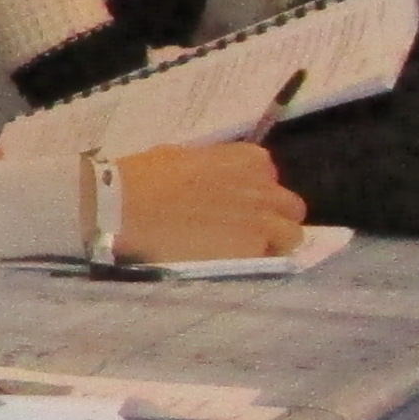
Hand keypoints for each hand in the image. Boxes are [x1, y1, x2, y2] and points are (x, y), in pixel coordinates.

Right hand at [113, 141, 309, 264]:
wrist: (128, 205)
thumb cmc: (145, 176)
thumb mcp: (185, 158)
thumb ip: (213, 168)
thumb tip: (211, 179)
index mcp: (249, 159)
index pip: (271, 178)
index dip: (255, 193)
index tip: (236, 203)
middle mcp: (264, 187)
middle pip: (289, 207)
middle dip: (272, 217)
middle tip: (244, 229)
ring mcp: (262, 220)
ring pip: (291, 235)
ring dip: (272, 242)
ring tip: (241, 251)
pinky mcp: (251, 250)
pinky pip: (269, 259)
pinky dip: (253, 261)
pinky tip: (228, 261)